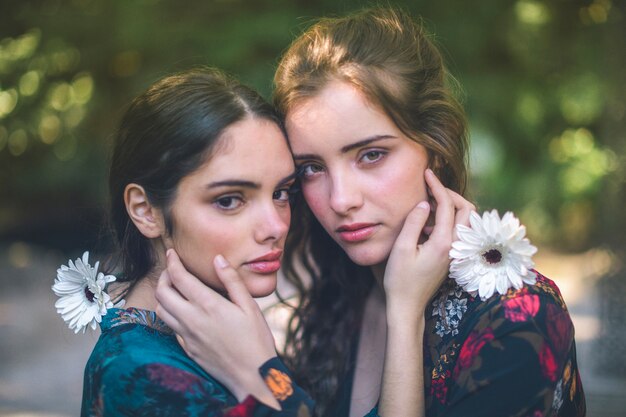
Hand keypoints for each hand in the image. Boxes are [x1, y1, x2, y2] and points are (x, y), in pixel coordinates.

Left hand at [155, 250, 278, 406]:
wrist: (252, 376)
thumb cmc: (256, 339)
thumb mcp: (249, 305)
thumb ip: (231, 280)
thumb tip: (218, 259)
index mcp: (208, 305)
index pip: (180, 278)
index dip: (172, 262)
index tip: (171, 253)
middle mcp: (192, 319)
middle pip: (162, 293)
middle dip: (164, 276)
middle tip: (173, 270)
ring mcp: (187, 336)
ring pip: (161, 311)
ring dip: (164, 296)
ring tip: (175, 290)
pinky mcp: (187, 348)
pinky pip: (171, 327)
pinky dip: (171, 314)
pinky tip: (185, 312)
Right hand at [383, 169, 474, 319]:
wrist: (407, 306)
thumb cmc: (400, 280)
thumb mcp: (401, 248)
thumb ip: (413, 222)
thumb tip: (424, 203)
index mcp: (443, 242)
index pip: (447, 205)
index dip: (437, 186)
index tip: (427, 173)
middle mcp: (455, 247)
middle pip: (467, 210)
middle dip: (452, 194)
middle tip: (432, 187)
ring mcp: (455, 253)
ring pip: (465, 221)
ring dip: (451, 207)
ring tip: (427, 201)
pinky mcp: (451, 257)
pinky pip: (457, 231)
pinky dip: (446, 220)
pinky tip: (426, 223)